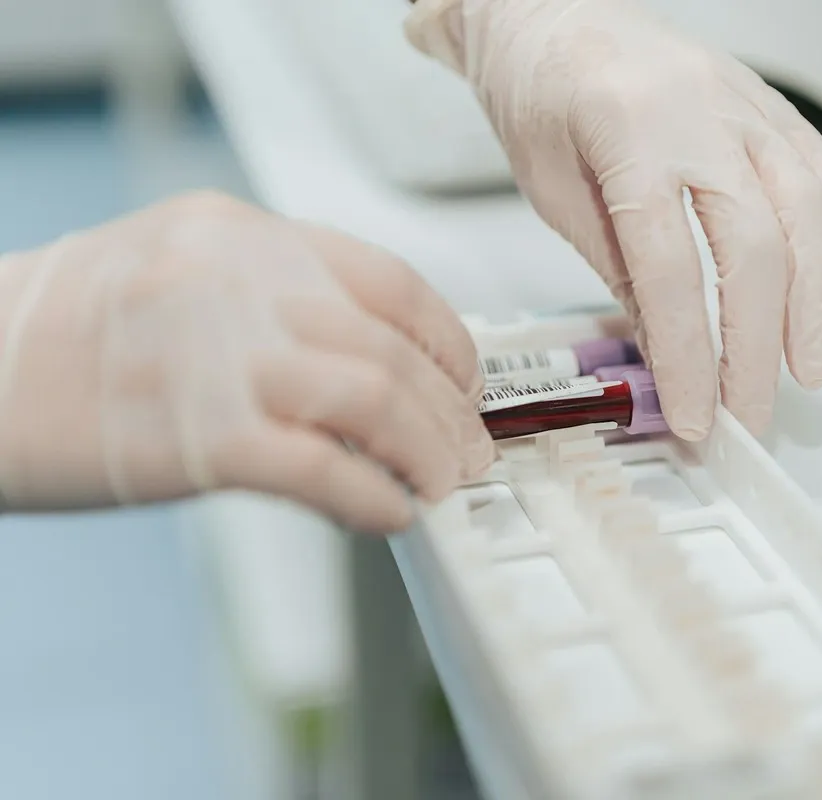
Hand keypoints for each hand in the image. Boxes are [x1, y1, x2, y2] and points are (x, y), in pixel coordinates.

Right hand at [0, 192, 492, 532]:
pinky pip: (324, 471)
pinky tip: (389, 514)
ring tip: (440, 487)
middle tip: (468, 452)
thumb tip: (367, 359)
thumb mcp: (175, 268)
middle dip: (450, 414)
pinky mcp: (200, 439)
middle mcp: (240, 283)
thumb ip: (272, 297)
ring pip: (377, 404)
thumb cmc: (61, 329)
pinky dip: (375, 498)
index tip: (465, 382)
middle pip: (394, 351)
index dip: (449, 341)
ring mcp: (220, 358)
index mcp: (240, 235)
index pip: (390, 281)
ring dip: (428, 457)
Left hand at [406, 0, 821, 438]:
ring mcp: (743, 102)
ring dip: (816, 304)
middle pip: (755, 248)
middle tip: (754, 410)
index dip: (692, 356)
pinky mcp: (767, 103)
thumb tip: (671, 351)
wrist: (552, 10)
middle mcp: (697, 112)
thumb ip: (619, 268)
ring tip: (808, 367)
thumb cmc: (539, 93)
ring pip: (808, 211)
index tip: (698, 415)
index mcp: (626, 132)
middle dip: (759, 347)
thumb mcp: (553, 191)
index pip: (674, 269)